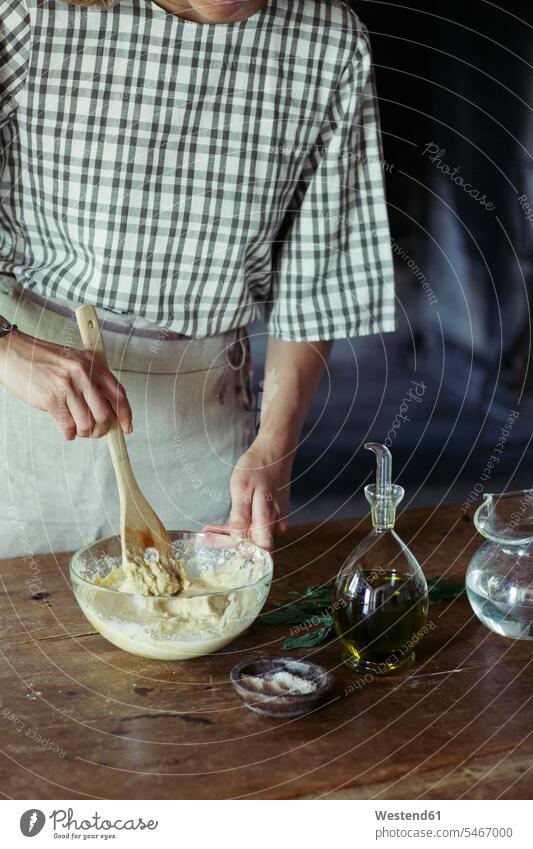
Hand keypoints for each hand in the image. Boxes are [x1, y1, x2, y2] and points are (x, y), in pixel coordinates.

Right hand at [0, 329, 131, 439]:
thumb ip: (92, 380)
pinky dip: (69, 433)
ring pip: (88, 424)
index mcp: (92, 364)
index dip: (126, 415)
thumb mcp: (74, 361)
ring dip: (84, 432)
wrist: (13, 352)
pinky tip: (66, 429)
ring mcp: (67, 387)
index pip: (118, 394)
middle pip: (105, 414)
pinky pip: (68, 427)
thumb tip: (109, 410)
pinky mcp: (51, 399)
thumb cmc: (43, 358)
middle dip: (102, 429)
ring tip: (77, 428)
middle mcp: (82, 375)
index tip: (127, 428)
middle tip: (95, 431)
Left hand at [204, 438, 292, 549]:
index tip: (209, 540)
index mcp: (268, 520)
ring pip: (251, 536)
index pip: (250, 549)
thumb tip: (237, 539)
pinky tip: (224, 524)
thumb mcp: (242, 489)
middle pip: (250, 544)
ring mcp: (276, 521)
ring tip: (209, 530)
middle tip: (204, 536)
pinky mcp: (274, 516)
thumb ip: (241, 517)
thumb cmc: (258, 467)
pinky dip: (239, 527)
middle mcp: (276, 526)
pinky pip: (255, 527)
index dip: (228, 547)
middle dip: (225, 541)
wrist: (274, 452)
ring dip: (230, 535)